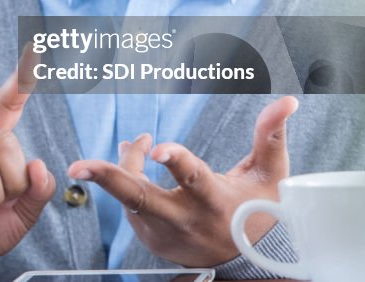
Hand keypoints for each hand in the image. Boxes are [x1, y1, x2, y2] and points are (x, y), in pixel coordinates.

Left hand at [66, 96, 298, 266]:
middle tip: (77, 167)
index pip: (193, 180)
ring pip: (130, 194)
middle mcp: (184, 220)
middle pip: (139, 198)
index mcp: (215, 202)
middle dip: (107, 179)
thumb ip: (271, 136)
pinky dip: (129, 177)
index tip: (157, 147)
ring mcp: (162, 233)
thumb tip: (287, 101)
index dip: (176, 162)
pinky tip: (138, 160)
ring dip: (125, 164)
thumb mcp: (272, 175)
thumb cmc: (261, 211)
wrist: (250, 263)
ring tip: (138, 144)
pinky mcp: (150, 238)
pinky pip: (130, 202)